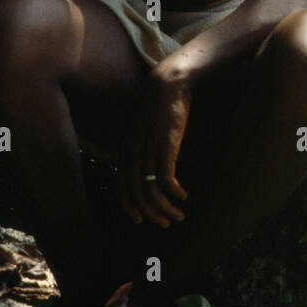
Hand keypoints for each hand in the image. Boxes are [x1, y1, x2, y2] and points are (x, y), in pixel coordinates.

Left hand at [115, 61, 193, 227]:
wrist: (166, 82)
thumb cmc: (158, 102)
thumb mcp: (142, 125)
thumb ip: (140, 143)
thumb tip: (147, 159)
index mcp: (125, 149)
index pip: (122, 187)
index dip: (130, 207)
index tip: (141, 219)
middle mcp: (133, 153)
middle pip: (136, 195)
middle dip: (150, 214)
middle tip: (165, 223)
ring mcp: (148, 150)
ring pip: (150, 192)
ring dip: (165, 209)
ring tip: (179, 215)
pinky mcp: (165, 146)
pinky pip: (165, 179)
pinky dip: (174, 193)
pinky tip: (184, 196)